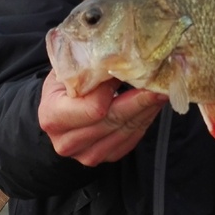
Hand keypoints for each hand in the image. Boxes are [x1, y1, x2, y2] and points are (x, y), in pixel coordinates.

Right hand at [38, 71, 166, 166]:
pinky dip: (145, 119)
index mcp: (53, 117)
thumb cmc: (63, 84)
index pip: (94, 107)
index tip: (126, 71)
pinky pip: (132, 138)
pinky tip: (153, 104)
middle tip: (161, 82)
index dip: (113, 89)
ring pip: (127, 130)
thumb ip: (88, 66)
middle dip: (140, 99)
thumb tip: (121, 57)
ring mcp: (87, 154)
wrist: (58, 110)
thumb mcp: (68, 69)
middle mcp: (67, 142)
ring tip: (162, 89)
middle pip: (114, 120)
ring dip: (147, 108)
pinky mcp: (106, 156)